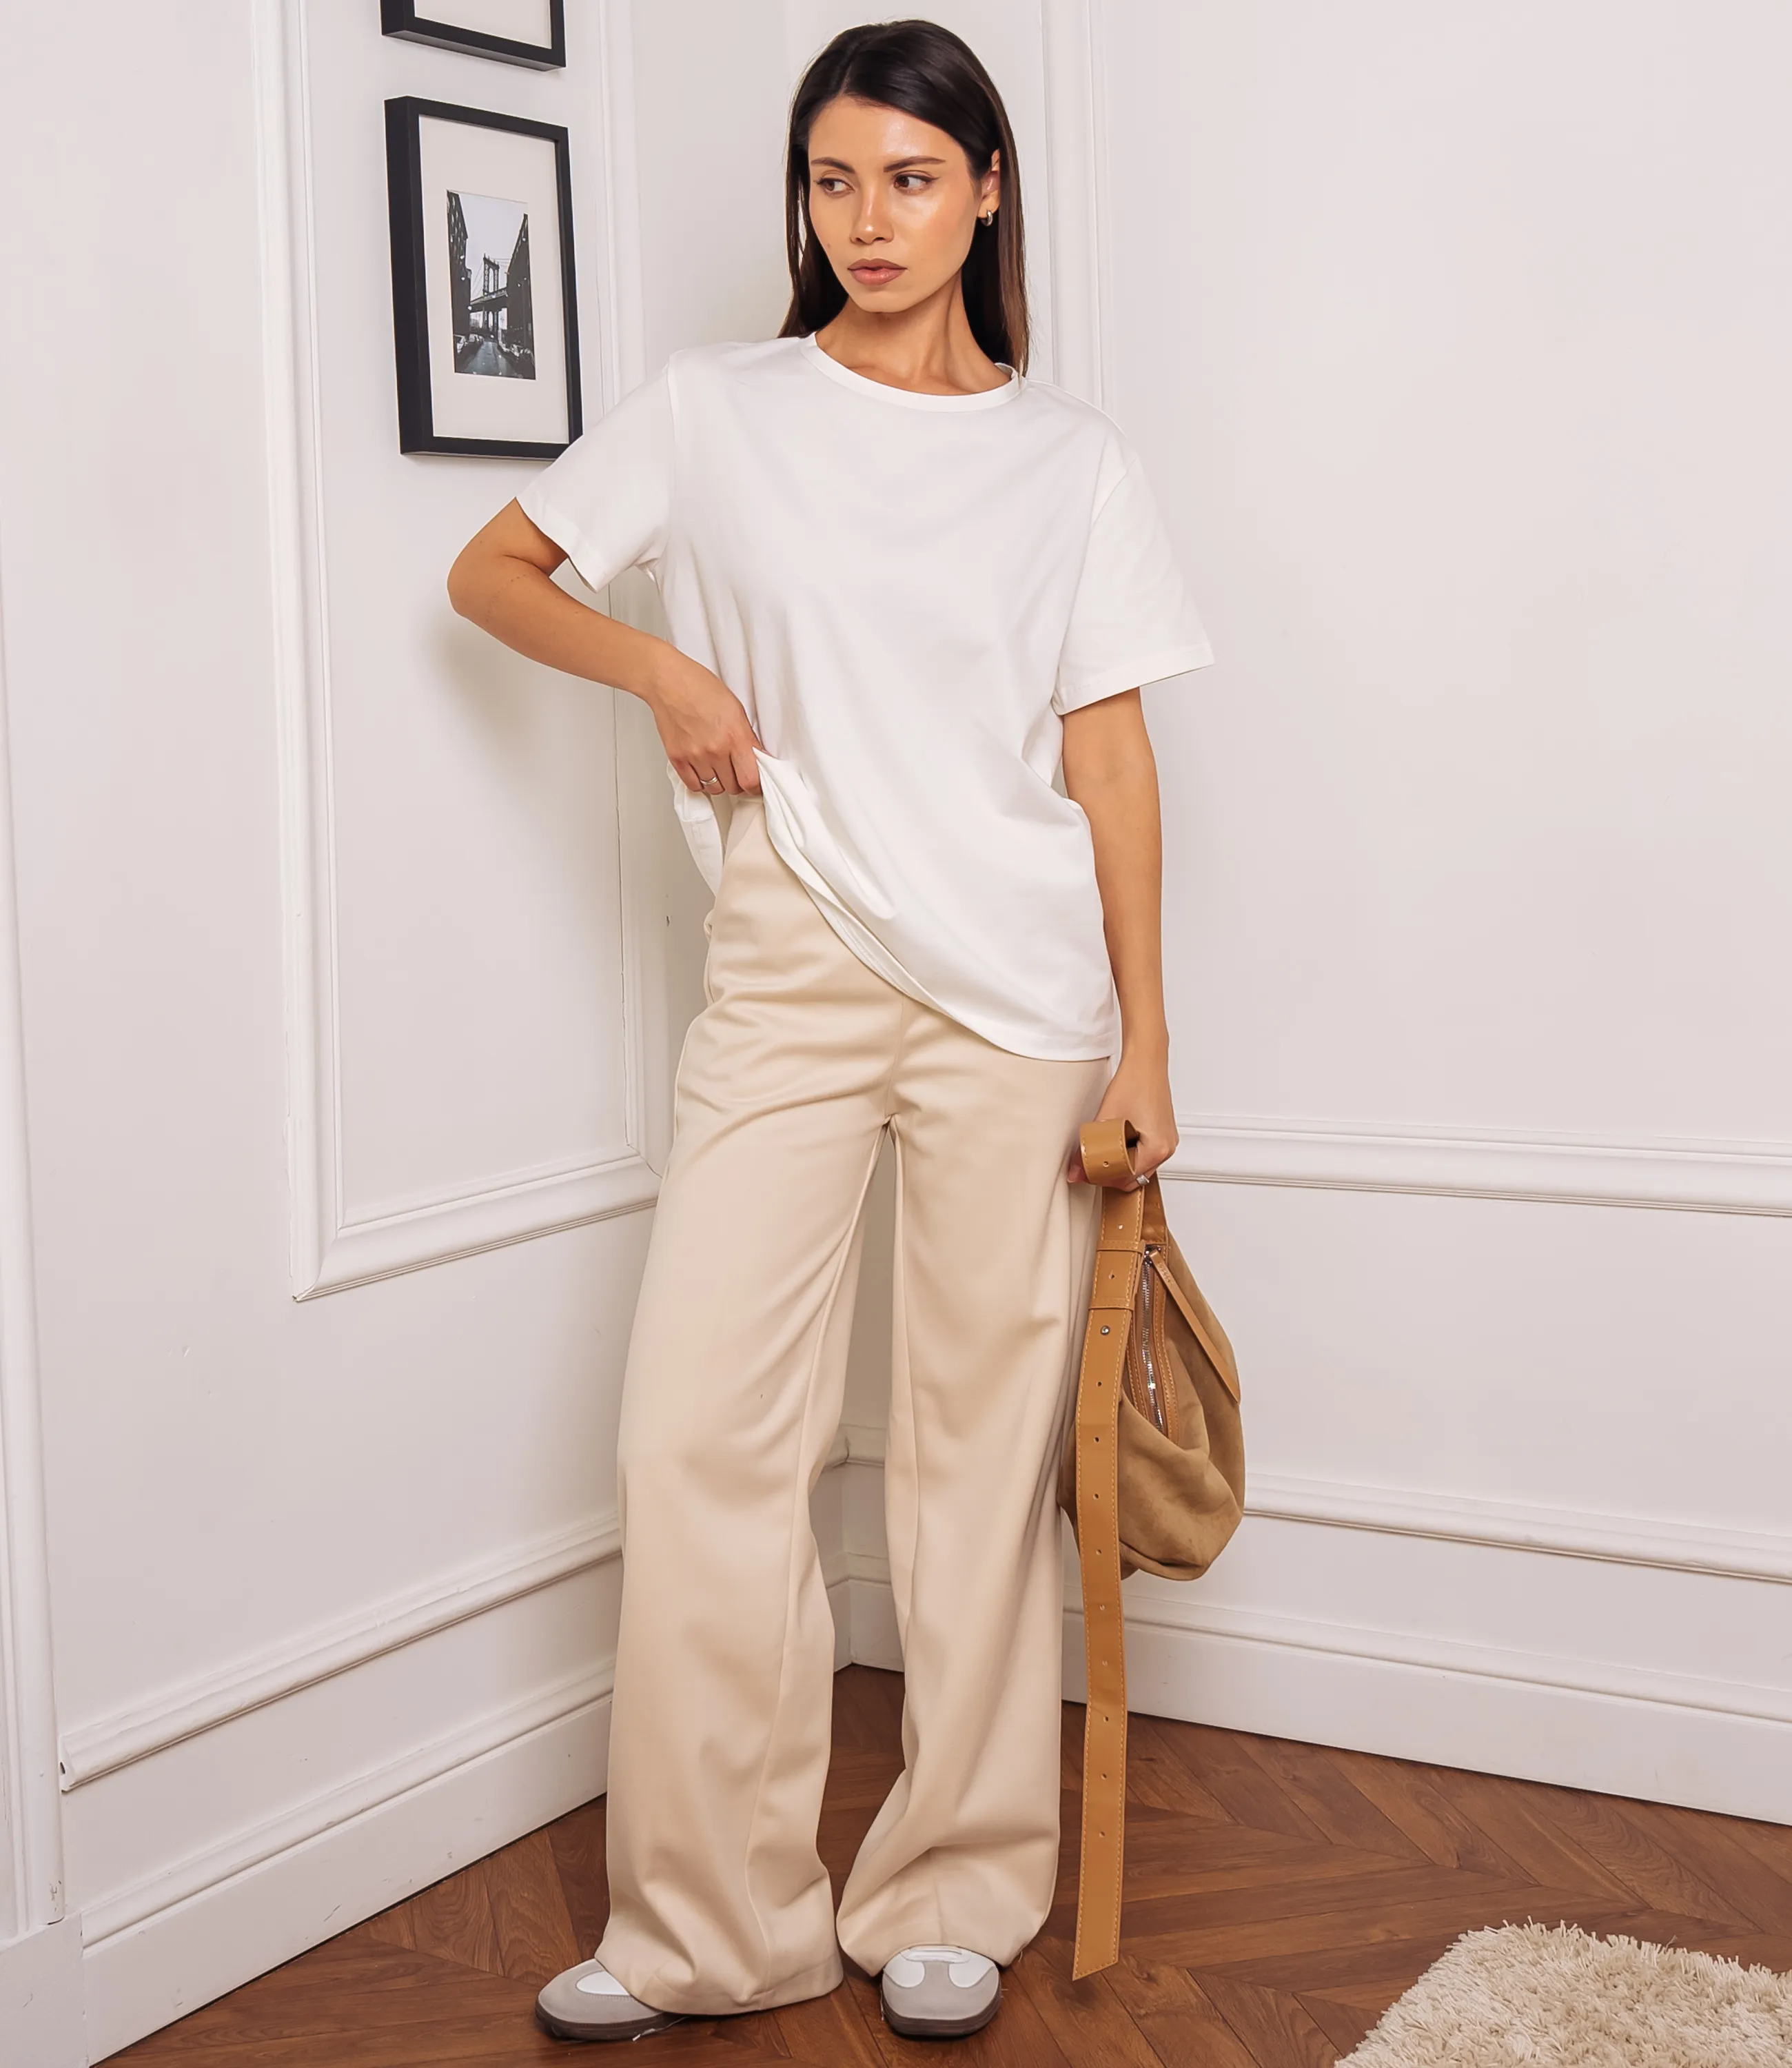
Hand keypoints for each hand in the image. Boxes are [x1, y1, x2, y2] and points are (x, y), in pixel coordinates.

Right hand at [647, 647, 762, 794]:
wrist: (669, 681)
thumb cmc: (700, 688)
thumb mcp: (736, 709)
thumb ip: (746, 738)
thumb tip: (756, 759)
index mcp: (735, 736)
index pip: (751, 779)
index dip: (756, 785)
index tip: (755, 783)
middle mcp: (716, 749)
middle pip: (734, 787)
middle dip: (738, 781)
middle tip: (735, 770)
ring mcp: (695, 756)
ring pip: (715, 788)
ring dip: (719, 781)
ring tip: (718, 767)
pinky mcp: (677, 759)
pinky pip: (694, 785)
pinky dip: (701, 782)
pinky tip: (703, 770)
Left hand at [1067, 1049, 1176, 1186]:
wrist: (1146, 1061)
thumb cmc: (1134, 1083)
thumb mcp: (1106, 1119)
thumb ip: (1090, 1148)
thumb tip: (1076, 1169)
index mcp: (1157, 1149)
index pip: (1126, 1178)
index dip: (1101, 1177)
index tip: (1085, 1172)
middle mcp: (1167, 1149)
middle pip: (1134, 1177)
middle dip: (1110, 1173)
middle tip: (1088, 1163)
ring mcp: (1167, 1141)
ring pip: (1139, 1166)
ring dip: (1119, 1163)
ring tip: (1100, 1150)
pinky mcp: (1163, 1134)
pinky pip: (1144, 1154)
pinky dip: (1128, 1153)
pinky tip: (1114, 1141)